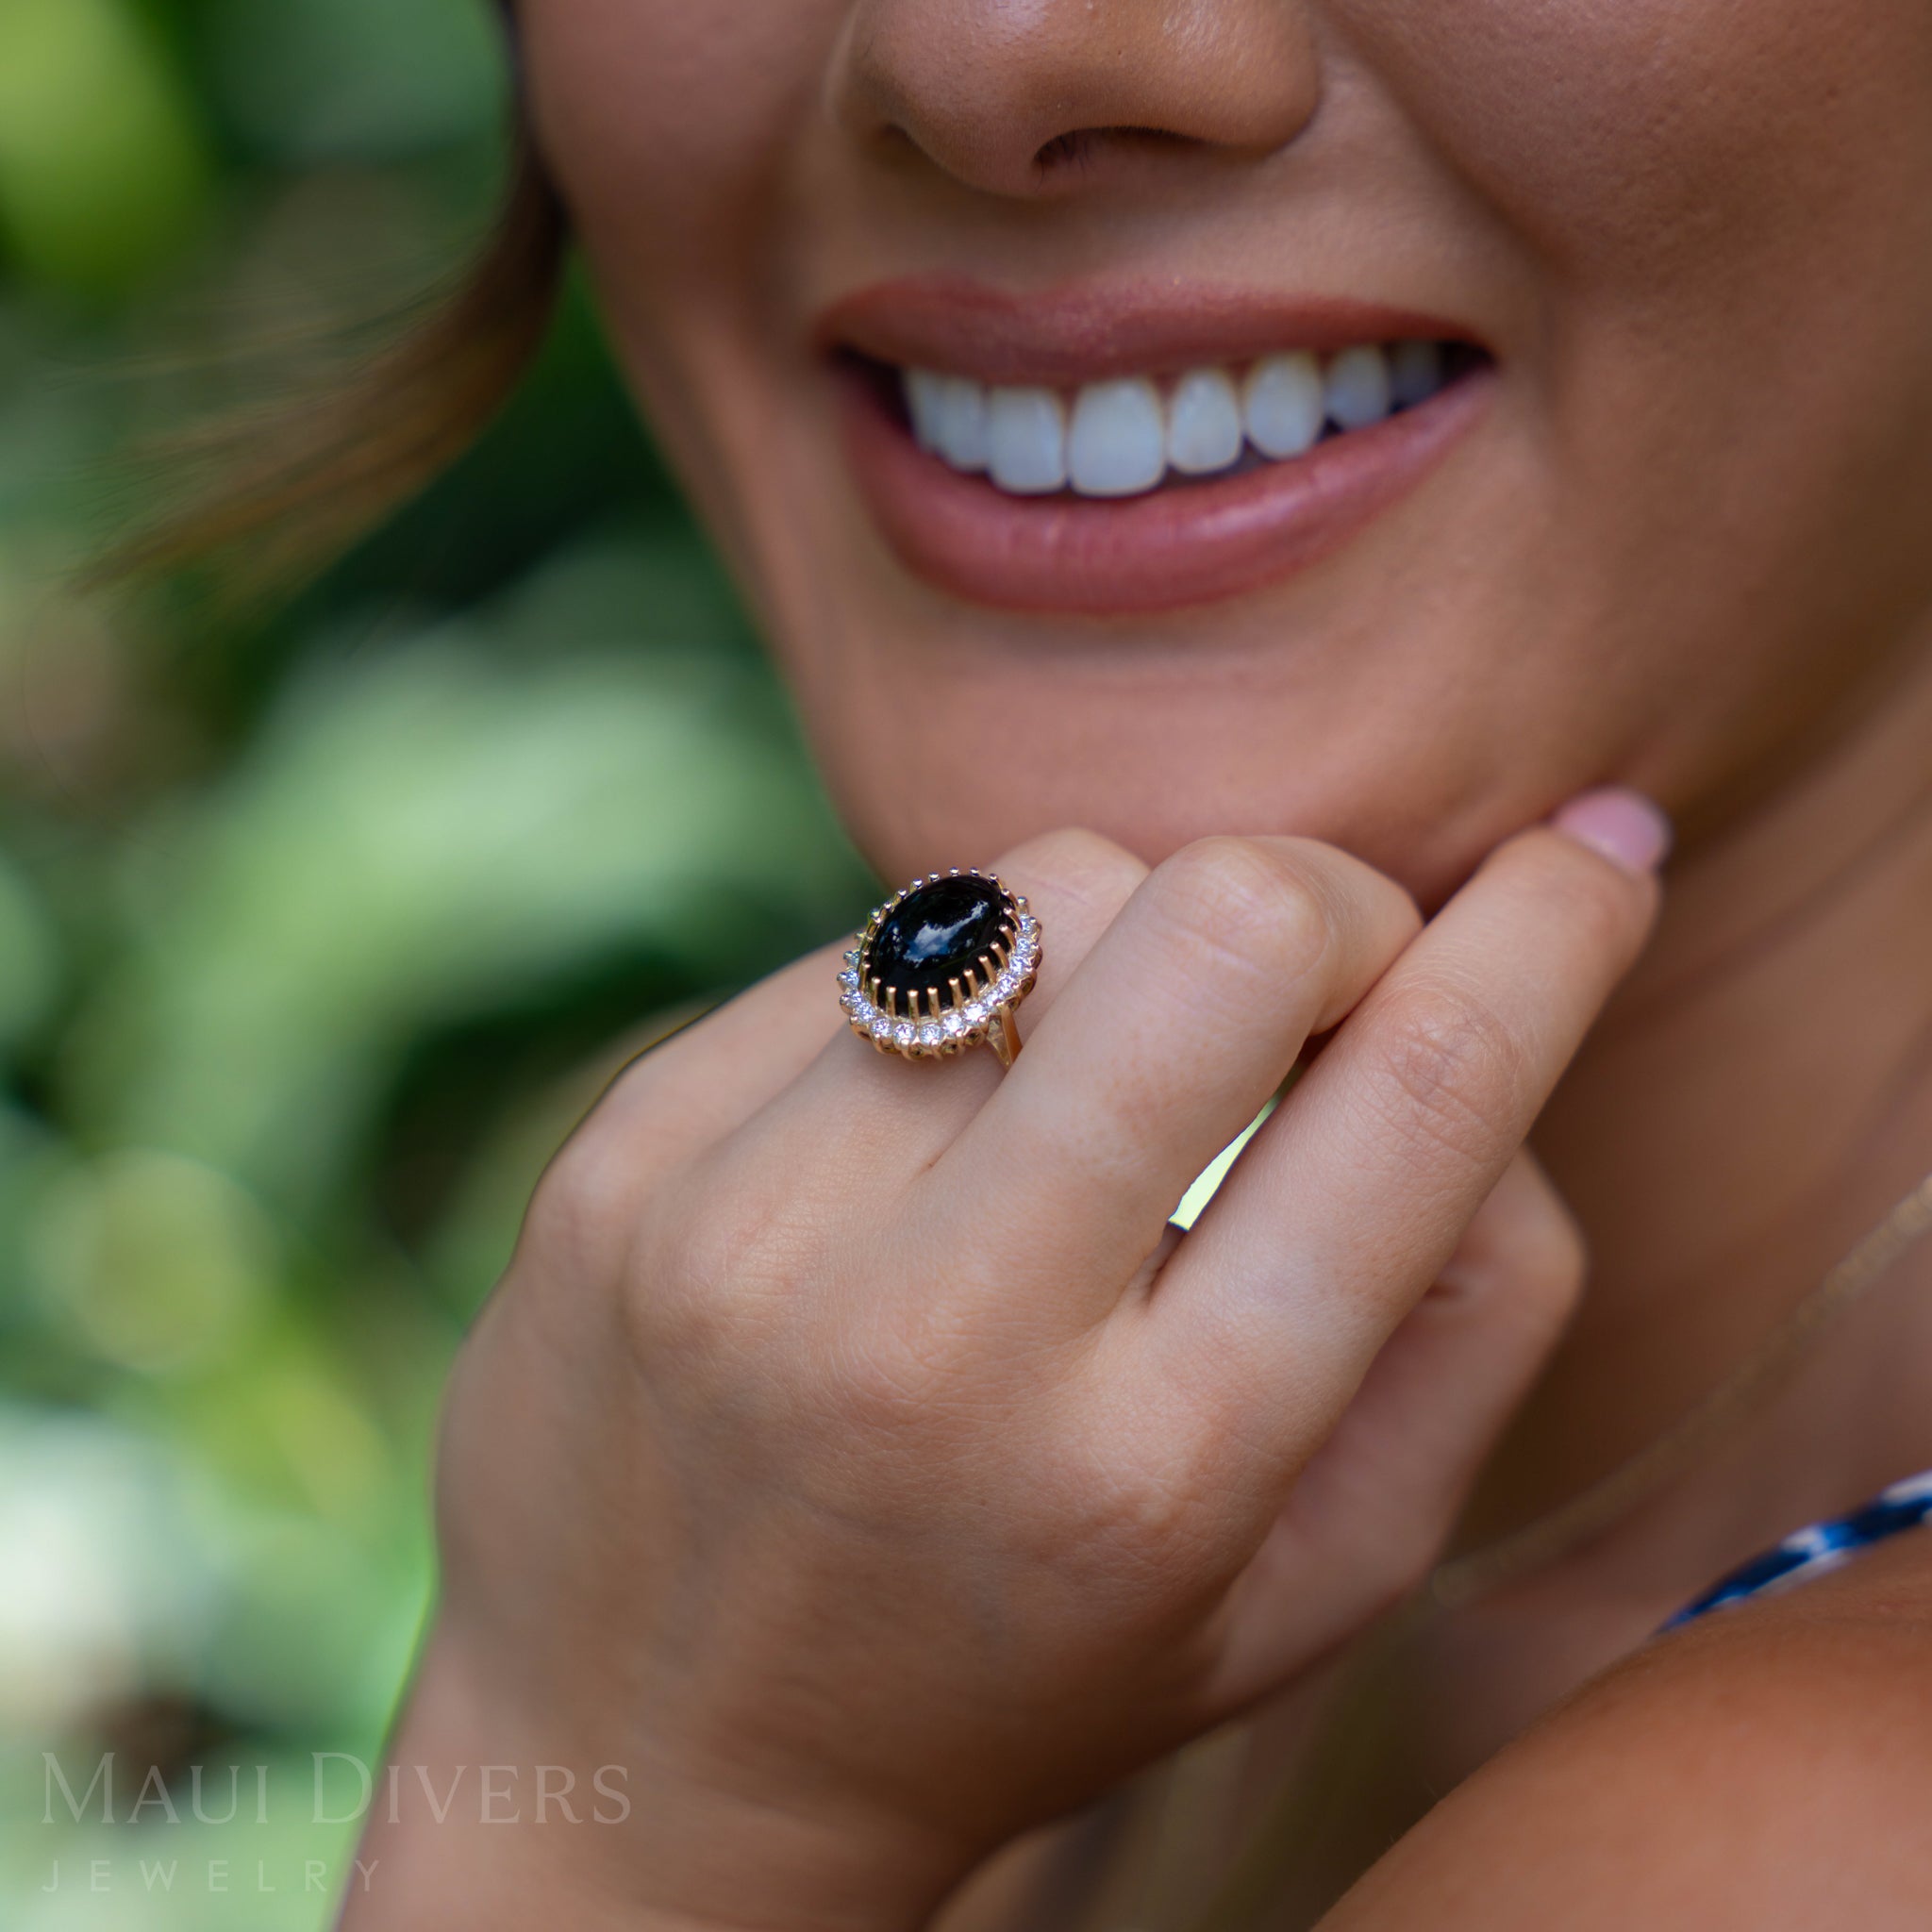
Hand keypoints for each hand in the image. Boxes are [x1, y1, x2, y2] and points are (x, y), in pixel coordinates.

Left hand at [362, 805, 1662, 1931]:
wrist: (650, 1753)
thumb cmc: (1019, 1665)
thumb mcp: (1296, 1582)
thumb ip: (1461, 1327)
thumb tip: (1495, 1027)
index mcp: (1156, 1470)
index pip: (1416, 1106)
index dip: (1545, 939)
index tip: (1593, 856)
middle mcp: (940, 1336)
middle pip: (1219, 923)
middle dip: (1321, 902)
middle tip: (1307, 978)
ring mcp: (748, 1224)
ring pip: (1035, 887)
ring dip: (1123, 946)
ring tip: (1083, 1088)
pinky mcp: (624, 1147)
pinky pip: (867, 938)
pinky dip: (952, 997)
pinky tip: (920, 1136)